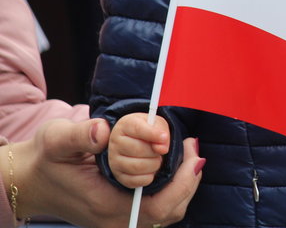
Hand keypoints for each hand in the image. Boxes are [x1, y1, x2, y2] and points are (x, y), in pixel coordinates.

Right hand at [6, 117, 202, 227]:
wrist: (29, 180)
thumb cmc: (45, 160)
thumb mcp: (57, 140)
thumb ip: (81, 135)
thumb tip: (104, 131)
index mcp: (105, 206)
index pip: (160, 205)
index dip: (183, 179)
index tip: (190, 147)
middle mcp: (116, 219)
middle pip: (171, 209)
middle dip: (189, 177)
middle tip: (192, 144)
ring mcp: (120, 219)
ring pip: (168, 209)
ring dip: (183, 181)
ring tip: (186, 150)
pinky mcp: (122, 213)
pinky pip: (159, 205)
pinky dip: (173, 185)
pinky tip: (173, 161)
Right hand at [109, 113, 170, 188]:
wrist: (141, 142)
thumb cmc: (151, 131)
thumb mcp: (158, 124)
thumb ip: (161, 131)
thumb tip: (162, 148)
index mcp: (125, 125)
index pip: (138, 129)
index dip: (153, 134)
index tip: (164, 137)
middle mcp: (115, 142)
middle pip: (138, 149)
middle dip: (155, 151)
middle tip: (159, 150)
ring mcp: (114, 161)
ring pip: (137, 166)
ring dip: (153, 164)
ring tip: (155, 159)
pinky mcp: (118, 176)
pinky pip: (136, 181)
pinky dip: (149, 176)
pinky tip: (150, 169)